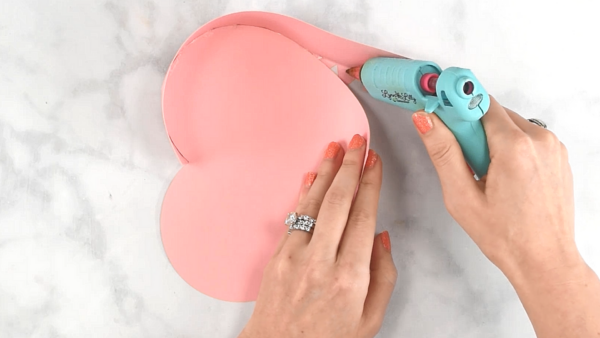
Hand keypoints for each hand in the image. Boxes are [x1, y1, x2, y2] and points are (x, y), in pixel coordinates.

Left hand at [239, 135, 396, 337]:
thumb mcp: (371, 319)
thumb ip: (384, 276)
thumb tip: (381, 234)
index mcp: (352, 278)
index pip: (365, 217)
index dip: (371, 185)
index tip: (375, 162)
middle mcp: (322, 262)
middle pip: (340, 202)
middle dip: (351, 166)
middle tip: (359, 142)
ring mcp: (296, 256)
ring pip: (315, 203)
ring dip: (327, 171)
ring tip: (337, 146)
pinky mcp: (277, 255)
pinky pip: (294, 215)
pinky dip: (305, 192)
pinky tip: (312, 173)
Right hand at [412, 96, 599, 336]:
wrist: (545, 261)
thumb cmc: (505, 236)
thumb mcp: (461, 196)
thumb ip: (443, 152)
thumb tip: (425, 119)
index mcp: (514, 147)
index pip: (478, 103)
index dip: (455, 106)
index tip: (438, 106)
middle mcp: (539, 139)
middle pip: (494, 113)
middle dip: (473, 128)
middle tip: (463, 160)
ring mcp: (552, 146)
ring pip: (510, 124)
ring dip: (491, 138)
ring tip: (485, 174)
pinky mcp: (557, 155)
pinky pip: (526, 137)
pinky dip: (509, 147)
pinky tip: (503, 176)